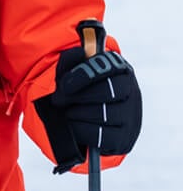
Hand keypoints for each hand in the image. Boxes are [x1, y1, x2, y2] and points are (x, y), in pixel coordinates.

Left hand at [35, 46, 141, 173]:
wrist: (84, 122)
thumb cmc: (78, 93)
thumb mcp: (72, 73)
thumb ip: (72, 60)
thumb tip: (79, 51)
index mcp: (120, 70)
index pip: (108, 67)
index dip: (84, 75)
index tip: (64, 85)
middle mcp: (131, 92)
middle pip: (108, 91)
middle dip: (78, 96)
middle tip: (58, 100)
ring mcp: (131, 117)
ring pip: (105, 114)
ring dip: (78, 114)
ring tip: (67, 112)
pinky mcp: (124, 139)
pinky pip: (103, 136)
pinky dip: (82, 131)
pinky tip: (74, 126)